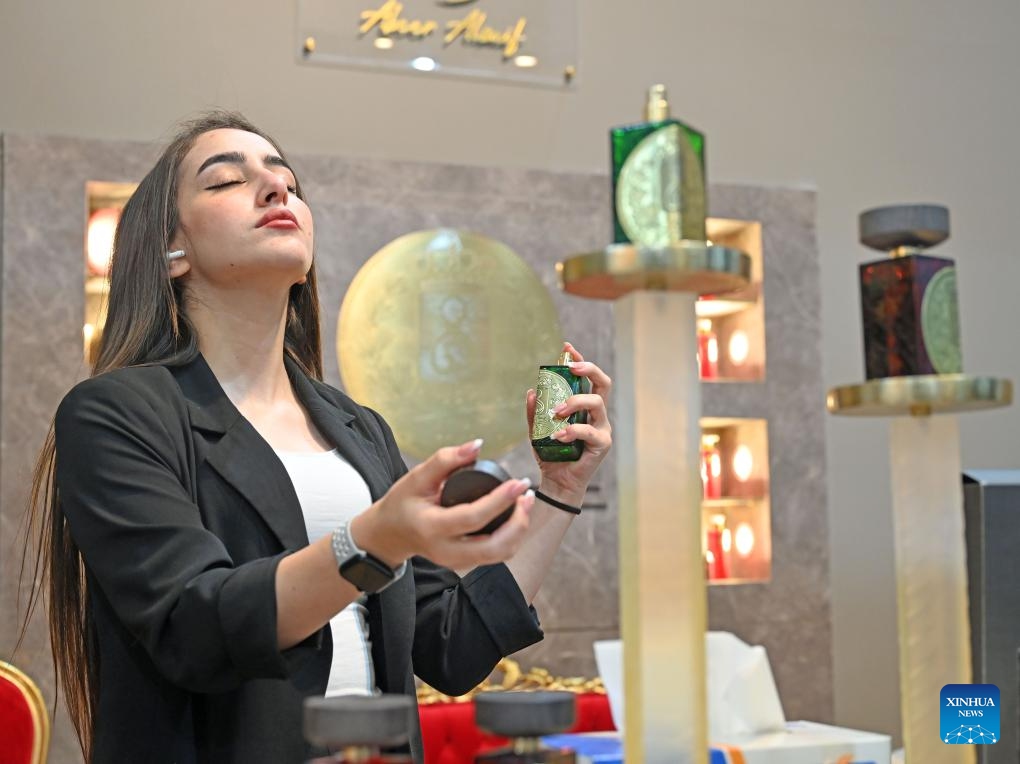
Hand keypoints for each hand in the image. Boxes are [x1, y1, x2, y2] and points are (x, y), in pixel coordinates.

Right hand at [351, 439, 534, 570]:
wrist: (390, 534)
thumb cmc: (403, 502)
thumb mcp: (416, 477)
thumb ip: (445, 459)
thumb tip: (477, 444)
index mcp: (430, 527)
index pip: (472, 517)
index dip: (499, 500)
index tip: (518, 483)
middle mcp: (445, 551)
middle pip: (494, 547)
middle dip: (518, 522)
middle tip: (528, 495)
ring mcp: (456, 562)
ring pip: (500, 555)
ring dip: (519, 530)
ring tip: (525, 502)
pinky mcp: (465, 564)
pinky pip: (496, 555)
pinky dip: (511, 536)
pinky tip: (515, 514)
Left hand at [526, 341, 611, 503]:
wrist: (557, 482)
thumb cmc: (551, 455)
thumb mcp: (536, 430)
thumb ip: (534, 412)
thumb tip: (531, 391)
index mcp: (584, 407)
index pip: (587, 378)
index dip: (580, 360)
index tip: (567, 348)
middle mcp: (596, 415)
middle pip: (603, 383)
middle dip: (589, 370)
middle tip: (571, 368)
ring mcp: (601, 428)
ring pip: (597, 402)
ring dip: (574, 402)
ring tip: (556, 412)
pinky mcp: (602, 444)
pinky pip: (589, 431)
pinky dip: (572, 430)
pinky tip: (558, 435)